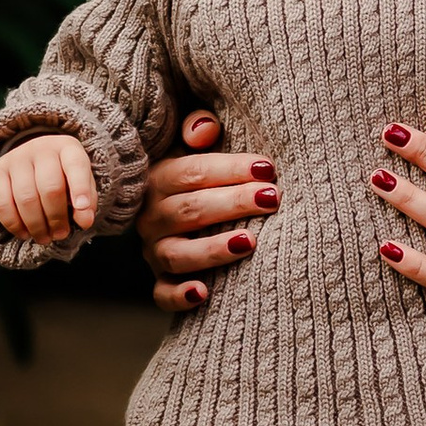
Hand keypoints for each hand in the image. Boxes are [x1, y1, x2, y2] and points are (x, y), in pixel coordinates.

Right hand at [0, 133, 98, 244]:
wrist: (34, 160)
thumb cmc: (64, 176)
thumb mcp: (81, 183)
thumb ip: (87, 201)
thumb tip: (84, 222)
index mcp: (68, 147)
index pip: (76, 166)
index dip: (80, 189)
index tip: (83, 213)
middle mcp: (41, 148)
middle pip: (50, 187)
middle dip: (57, 217)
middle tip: (61, 234)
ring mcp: (16, 158)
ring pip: (25, 198)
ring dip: (36, 225)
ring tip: (45, 238)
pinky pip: (1, 203)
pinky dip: (13, 224)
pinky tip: (24, 234)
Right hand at [138, 109, 279, 314]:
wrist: (182, 211)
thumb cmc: (200, 175)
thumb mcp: (191, 145)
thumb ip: (199, 129)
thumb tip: (205, 129)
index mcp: (159, 179)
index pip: (192, 172)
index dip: (230, 169)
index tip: (268, 168)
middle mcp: (152, 216)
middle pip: (190, 210)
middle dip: (234, 203)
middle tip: (273, 199)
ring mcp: (155, 251)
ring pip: (177, 253)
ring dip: (213, 249)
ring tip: (250, 242)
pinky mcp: (161, 281)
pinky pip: (163, 294)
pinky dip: (179, 296)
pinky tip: (203, 293)